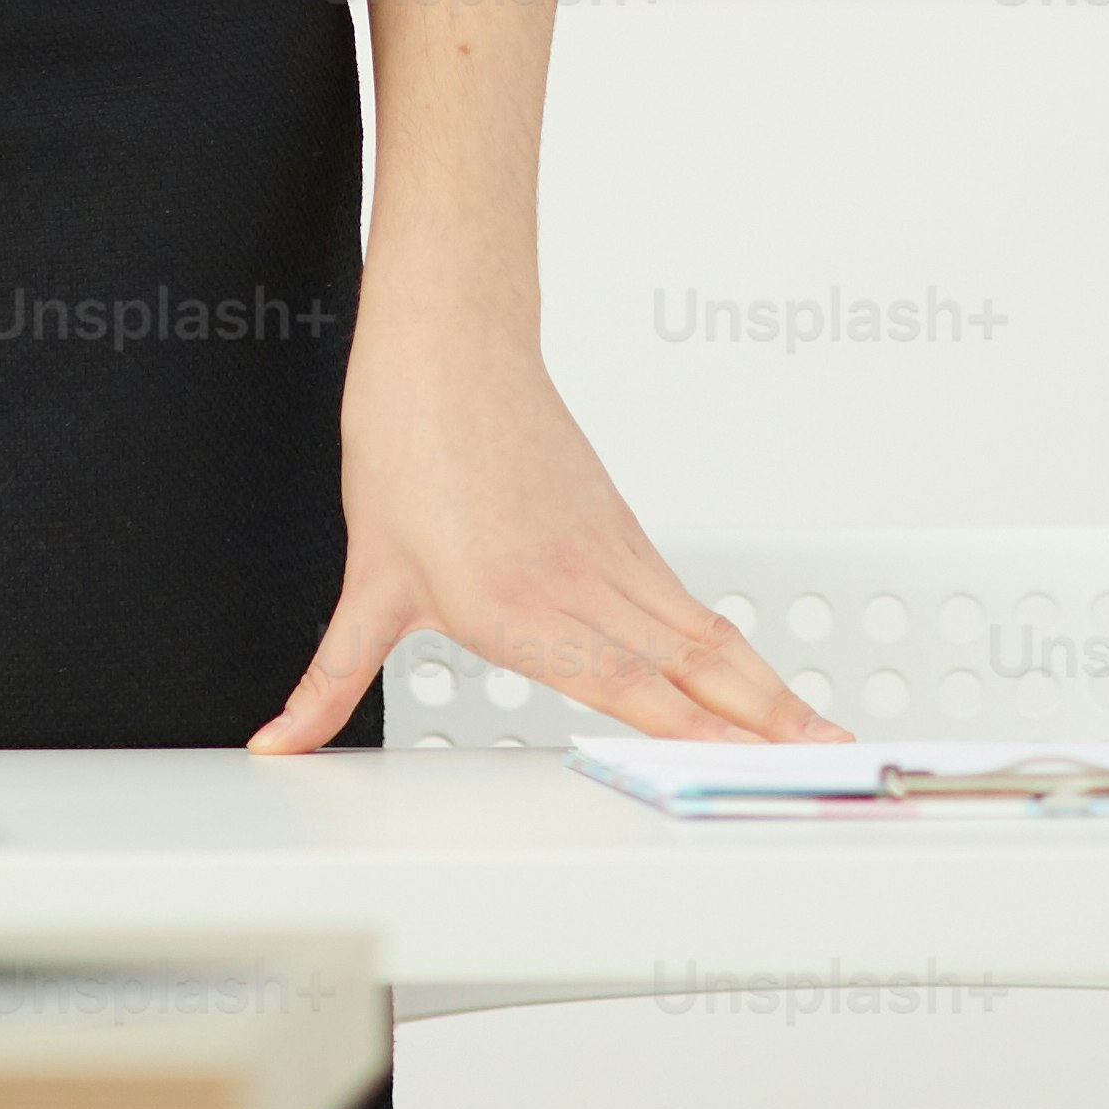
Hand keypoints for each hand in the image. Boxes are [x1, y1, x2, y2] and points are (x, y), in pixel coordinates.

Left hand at [253, 307, 835, 751]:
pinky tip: (754, 676)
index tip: (742, 766)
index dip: (687, 732)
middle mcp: (574, 583)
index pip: (621, 684)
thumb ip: (329, 681)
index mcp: (513, 606)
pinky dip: (729, 646)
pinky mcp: (618, 529)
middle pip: (689, 666)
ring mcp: (607, 553)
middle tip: (829, 763)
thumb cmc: (407, 439)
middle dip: (762, 723)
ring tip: (819, 732)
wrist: (446, 342)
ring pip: (701, 634)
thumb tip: (279, 740)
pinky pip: (684, 600)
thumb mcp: (365, 579)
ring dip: (764, 687)